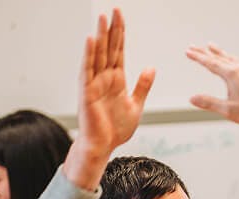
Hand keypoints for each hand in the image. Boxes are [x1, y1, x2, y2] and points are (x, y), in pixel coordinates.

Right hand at [63, 8, 154, 189]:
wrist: (104, 146)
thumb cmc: (116, 129)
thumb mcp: (136, 105)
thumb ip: (142, 86)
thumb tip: (151, 67)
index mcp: (117, 79)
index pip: (119, 51)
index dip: (120, 34)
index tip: (121, 16)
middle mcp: (104, 77)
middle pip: (109, 48)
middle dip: (112, 29)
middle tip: (115, 10)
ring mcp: (94, 83)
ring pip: (98, 55)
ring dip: (100, 37)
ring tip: (102, 18)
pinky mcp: (87, 92)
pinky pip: (87, 70)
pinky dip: (89, 55)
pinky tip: (91, 40)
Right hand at [186, 44, 238, 125]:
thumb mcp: (228, 110)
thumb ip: (209, 103)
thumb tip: (192, 99)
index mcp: (232, 75)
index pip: (211, 63)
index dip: (198, 57)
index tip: (188, 51)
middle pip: (219, 57)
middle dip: (205, 52)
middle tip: (193, 47)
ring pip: (231, 58)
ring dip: (219, 52)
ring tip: (212, 46)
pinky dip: (232, 59)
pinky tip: (235, 62)